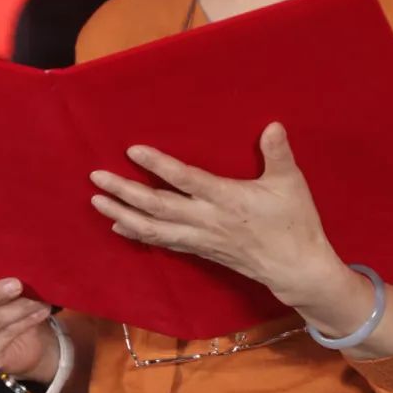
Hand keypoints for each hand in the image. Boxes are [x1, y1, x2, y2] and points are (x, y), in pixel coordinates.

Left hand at [89, 123, 338, 308]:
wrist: (294, 268)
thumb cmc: (294, 223)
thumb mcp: (290, 184)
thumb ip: (277, 153)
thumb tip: (272, 125)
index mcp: (226, 199)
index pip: (184, 179)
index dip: (158, 165)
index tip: (133, 150)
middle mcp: (206, 219)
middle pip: (157, 206)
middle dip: (124, 191)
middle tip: (97, 177)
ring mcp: (200, 237)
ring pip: (153, 228)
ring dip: (122, 214)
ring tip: (97, 201)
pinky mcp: (200, 250)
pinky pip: (162, 242)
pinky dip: (138, 233)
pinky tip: (120, 225)